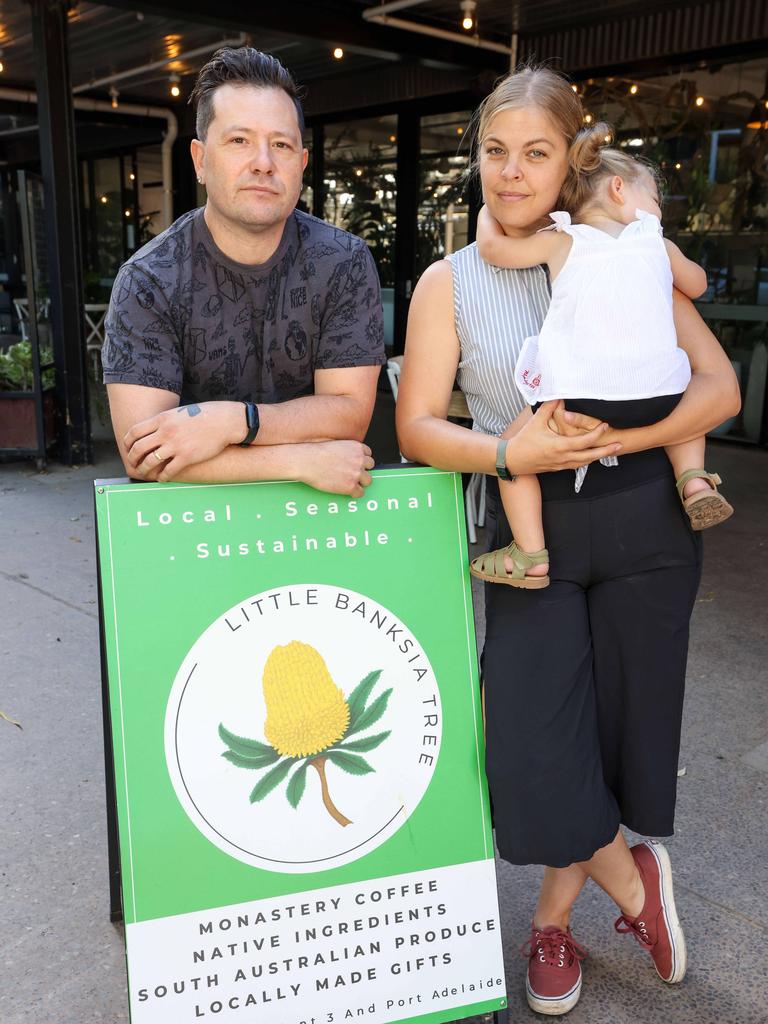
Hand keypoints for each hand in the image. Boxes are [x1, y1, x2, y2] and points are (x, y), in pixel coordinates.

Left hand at [124, 401, 243, 479]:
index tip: (127, 448)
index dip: (127, 442)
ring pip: (150, 461)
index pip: (134, 431)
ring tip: (144, 473)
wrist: (224, 421)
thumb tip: (153, 431)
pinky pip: (168, 471)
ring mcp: (175, 445)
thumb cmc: (203, 415)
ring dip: (143, 470)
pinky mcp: (187, 457)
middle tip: (133, 464)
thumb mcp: (179, 413)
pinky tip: (162, 478)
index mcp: (162, 419)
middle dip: (132, 458)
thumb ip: (164, 421)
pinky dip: (162, 477)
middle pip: (138, 448)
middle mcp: (165, 432)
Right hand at [299, 441, 375, 497]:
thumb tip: (351, 459)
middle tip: (352, 473)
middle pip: (370, 467)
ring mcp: (356, 473)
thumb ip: (348, 451)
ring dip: (360, 482)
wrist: (306, 461)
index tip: (355, 464)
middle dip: (362, 470)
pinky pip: (360, 493)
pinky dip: (354, 493)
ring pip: (368, 480)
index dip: (361, 460)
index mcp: (357, 447)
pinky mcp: (351, 486)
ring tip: (349, 482)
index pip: (368, 454)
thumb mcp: (337, 444)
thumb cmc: (316, 453)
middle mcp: (359, 460)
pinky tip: (346, 490)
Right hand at [507, 400, 621, 473]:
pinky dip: (586, 460)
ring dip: (598, 456)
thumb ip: (549, 408)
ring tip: (610, 450)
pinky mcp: (558, 468)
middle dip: (606, 451)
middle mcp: (563, 458)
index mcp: (559, 446)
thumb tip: (559, 395)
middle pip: (590, 456)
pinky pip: (576, 465)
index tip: (605, 426)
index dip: (596, 434)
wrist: (512, 460)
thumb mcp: (536, 422)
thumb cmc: (523, 441)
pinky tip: (591, 456)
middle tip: (620, 445)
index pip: (583, 441)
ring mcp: (561, 465)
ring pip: (584, 462)